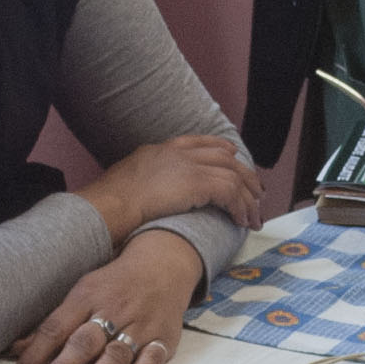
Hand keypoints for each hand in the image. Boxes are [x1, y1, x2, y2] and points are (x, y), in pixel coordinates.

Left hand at [12, 229, 201, 363]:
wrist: (162, 265)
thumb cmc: (114, 285)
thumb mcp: (81, 295)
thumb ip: (53, 326)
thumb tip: (16, 350)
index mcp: (86, 298)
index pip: (57, 327)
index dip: (37, 351)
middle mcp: (112, 312)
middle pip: (85, 341)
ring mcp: (139, 326)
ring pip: (117, 352)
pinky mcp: (163, 338)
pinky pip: (154, 355)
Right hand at [71, 134, 257, 243]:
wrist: (107, 207)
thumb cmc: (108, 205)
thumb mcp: (124, 184)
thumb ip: (142, 184)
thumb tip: (145, 198)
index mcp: (160, 151)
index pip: (198, 142)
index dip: (220, 149)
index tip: (233, 155)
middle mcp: (177, 154)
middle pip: (224, 156)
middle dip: (245, 174)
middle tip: (257, 192)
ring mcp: (188, 166)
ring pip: (233, 175)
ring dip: (247, 198)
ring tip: (254, 216)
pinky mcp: (197, 183)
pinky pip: (230, 192)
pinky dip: (241, 206)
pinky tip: (243, 221)